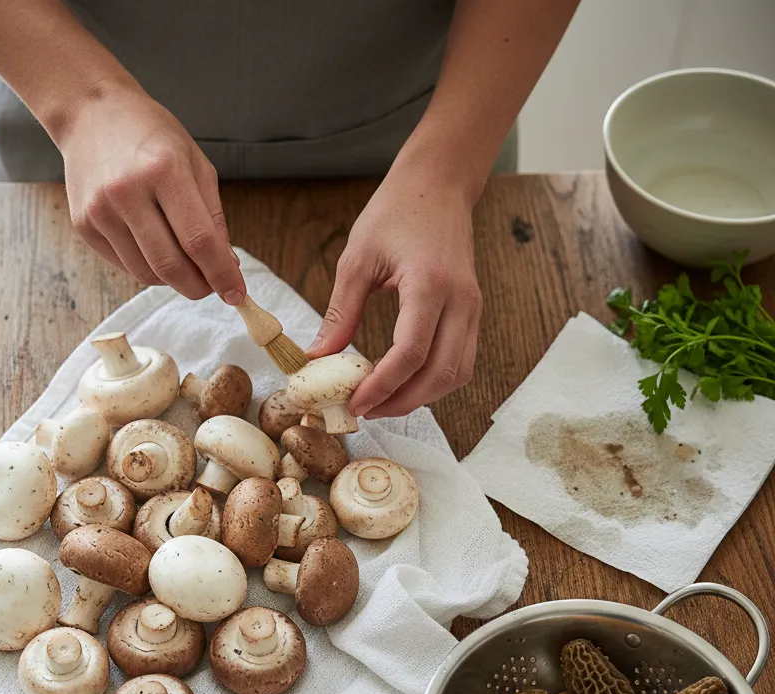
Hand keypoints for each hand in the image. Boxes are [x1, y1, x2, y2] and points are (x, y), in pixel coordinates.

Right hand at [61, 87, 244, 303]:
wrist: (90, 113)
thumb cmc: (151, 136)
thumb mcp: (195, 163)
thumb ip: (213, 217)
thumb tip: (227, 266)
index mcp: (164, 170)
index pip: (199, 241)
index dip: (221, 274)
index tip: (236, 294)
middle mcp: (127, 192)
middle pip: (171, 266)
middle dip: (198, 286)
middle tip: (212, 287)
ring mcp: (101, 211)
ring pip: (147, 273)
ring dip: (174, 280)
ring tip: (185, 263)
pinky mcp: (84, 225)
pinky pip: (125, 265)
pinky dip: (148, 268)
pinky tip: (155, 248)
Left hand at [307, 153, 481, 418]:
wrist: (438, 184)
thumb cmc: (396, 211)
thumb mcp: (357, 258)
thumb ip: (341, 313)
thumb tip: (319, 358)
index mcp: (430, 284)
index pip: (411, 353)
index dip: (382, 386)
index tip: (354, 402)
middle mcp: (461, 301)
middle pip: (440, 373)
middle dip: (402, 402)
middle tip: (365, 410)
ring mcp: (473, 308)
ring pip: (456, 373)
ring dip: (421, 397)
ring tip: (382, 402)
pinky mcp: (473, 312)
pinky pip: (460, 360)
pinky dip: (434, 381)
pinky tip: (404, 383)